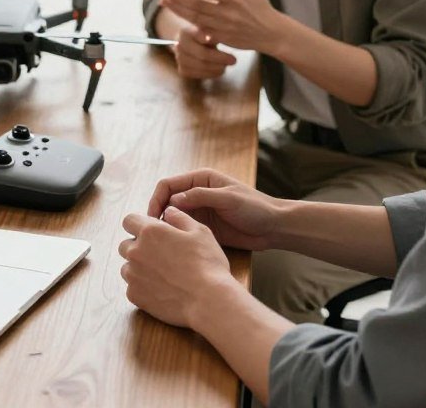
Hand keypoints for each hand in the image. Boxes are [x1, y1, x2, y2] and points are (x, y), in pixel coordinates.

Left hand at [118, 207, 233, 327]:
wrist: (208, 301)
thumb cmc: (207, 264)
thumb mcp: (200, 232)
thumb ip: (180, 217)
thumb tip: (168, 211)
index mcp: (149, 232)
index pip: (129, 221)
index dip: (139, 224)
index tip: (150, 232)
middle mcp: (135, 252)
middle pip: (125, 245)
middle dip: (138, 247)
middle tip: (160, 255)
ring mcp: (133, 275)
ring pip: (127, 267)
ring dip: (139, 268)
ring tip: (161, 275)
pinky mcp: (135, 296)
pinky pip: (132, 288)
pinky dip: (142, 288)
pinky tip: (161, 290)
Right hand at [147, 168, 281, 251]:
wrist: (274, 228)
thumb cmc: (255, 207)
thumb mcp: (228, 198)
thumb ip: (201, 196)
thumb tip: (173, 201)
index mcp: (200, 179)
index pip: (168, 185)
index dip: (156, 198)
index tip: (152, 217)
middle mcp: (196, 193)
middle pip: (167, 201)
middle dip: (157, 214)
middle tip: (152, 233)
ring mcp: (199, 211)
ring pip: (172, 217)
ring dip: (165, 226)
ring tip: (160, 241)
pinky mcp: (203, 227)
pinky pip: (183, 229)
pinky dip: (175, 236)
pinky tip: (173, 246)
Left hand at [159, 0, 287, 54]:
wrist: (271, 34)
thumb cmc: (261, 6)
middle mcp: (227, 13)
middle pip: (197, 4)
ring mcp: (223, 27)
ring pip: (195, 17)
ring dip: (178, 9)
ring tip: (163, 0)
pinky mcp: (220, 37)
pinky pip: (200, 30)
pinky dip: (186, 22)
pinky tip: (175, 14)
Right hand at [174, 22, 237, 78]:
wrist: (191, 44)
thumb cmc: (205, 35)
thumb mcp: (210, 30)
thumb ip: (215, 31)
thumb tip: (223, 34)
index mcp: (185, 32)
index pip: (195, 34)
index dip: (203, 36)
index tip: (211, 39)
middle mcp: (179, 45)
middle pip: (201, 54)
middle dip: (219, 58)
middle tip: (234, 60)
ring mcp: (179, 59)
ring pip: (201, 66)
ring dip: (217, 68)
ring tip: (227, 66)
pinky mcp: (183, 70)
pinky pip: (199, 75)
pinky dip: (212, 74)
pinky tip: (219, 70)